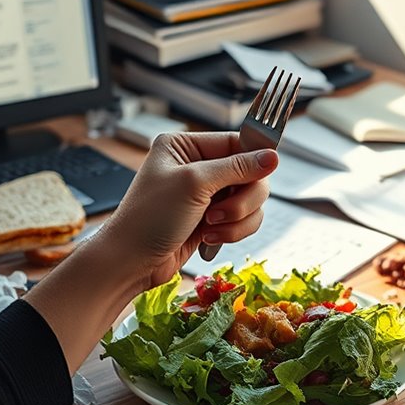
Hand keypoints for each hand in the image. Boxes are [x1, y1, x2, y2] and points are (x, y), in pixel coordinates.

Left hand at [26, 131, 278, 373]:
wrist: (131, 261)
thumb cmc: (150, 218)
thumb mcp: (194, 184)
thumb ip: (237, 168)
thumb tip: (273, 156)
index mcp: (185, 146)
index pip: (236, 143)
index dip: (254, 160)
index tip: (265, 174)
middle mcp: (197, 166)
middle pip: (250, 174)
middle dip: (242, 199)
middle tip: (220, 213)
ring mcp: (206, 194)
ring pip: (251, 201)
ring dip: (237, 219)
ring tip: (210, 228)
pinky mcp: (212, 219)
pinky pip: (243, 220)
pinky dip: (233, 232)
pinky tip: (208, 239)